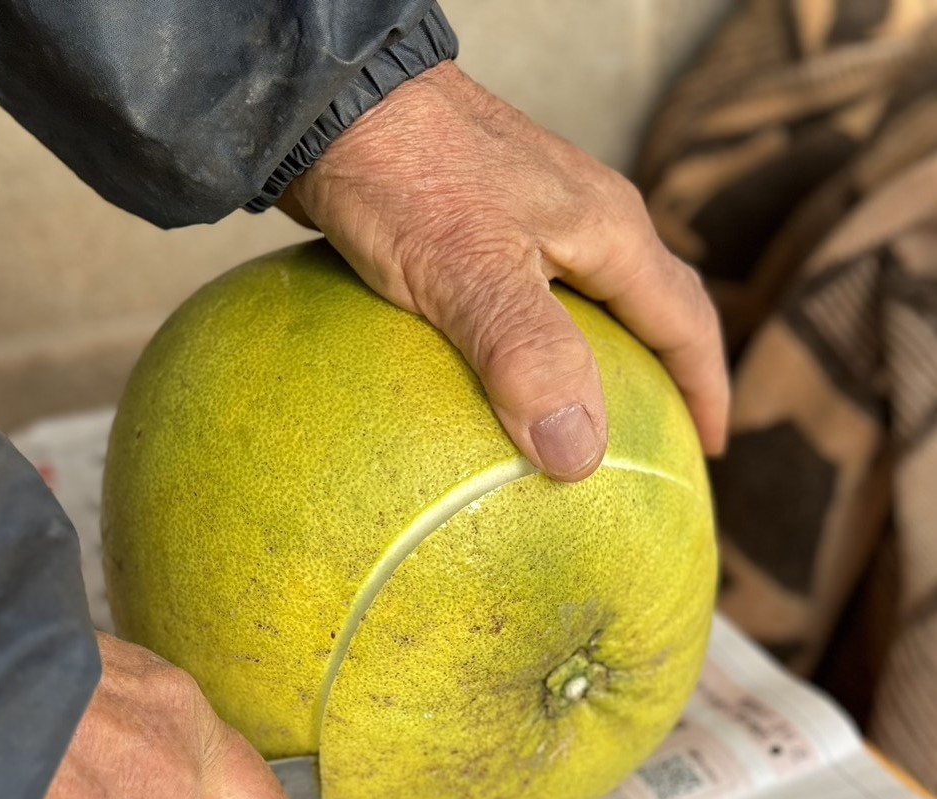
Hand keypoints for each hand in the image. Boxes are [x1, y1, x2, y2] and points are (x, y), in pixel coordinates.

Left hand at [281, 62, 728, 480]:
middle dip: (661, 376)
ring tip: (576, 422)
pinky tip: (493, 382)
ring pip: (585, 304)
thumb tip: (581, 454)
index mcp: (607, 230)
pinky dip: (528, 349)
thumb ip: (530, 359)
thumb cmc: (403, 174)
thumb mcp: (472, 272)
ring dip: (593, 362)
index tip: (708, 449)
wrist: (330, 103)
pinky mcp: (475, 227)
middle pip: (646, 309)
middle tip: (654, 441)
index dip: (703, 388)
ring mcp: (527, 220)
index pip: (684, 319)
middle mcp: (581, 221)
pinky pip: (524, 300)